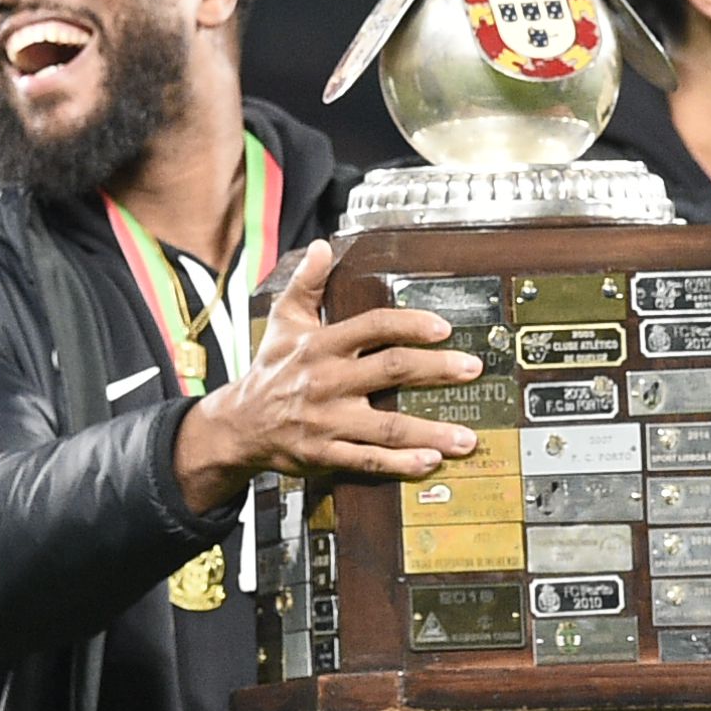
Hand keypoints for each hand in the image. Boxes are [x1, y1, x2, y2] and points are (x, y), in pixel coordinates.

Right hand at [174, 245, 486, 512]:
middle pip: (390, 371)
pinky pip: (368, 461)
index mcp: (321, 346)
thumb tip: (322, 247)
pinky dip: (400, 463)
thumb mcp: (283, 322)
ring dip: (430, 431)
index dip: (409, 325)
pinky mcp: (325, 455)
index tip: (443, 328)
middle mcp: (327, 382)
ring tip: (467, 436)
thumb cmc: (270, 369)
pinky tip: (430, 461)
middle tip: (472, 369)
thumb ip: (306, 284)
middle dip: (436, 370)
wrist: (239, 425)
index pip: (372, 327)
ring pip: (387, 426)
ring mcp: (327, 421)